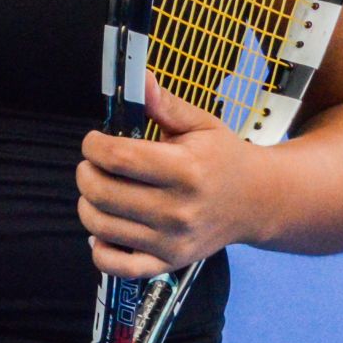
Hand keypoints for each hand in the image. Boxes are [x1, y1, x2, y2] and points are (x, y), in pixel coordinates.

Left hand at [77, 75, 264, 278]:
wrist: (257, 202)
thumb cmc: (223, 158)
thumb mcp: (201, 124)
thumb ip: (165, 104)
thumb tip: (138, 77)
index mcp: (186, 170)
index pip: (119, 158)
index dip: (94, 146)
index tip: (95, 140)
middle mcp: (178, 210)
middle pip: (102, 192)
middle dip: (86, 172)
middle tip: (94, 164)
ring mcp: (172, 241)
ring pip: (100, 225)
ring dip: (87, 203)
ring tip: (100, 188)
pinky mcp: (167, 263)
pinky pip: (115, 265)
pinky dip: (99, 247)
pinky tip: (106, 226)